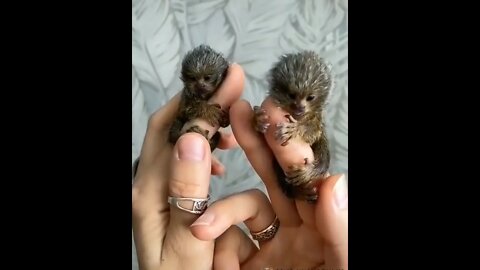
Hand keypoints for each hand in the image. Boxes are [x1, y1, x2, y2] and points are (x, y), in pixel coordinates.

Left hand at [132, 64, 243, 269]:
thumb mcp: (188, 243)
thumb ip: (188, 192)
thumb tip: (192, 137)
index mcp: (149, 192)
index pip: (171, 131)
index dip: (199, 101)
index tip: (227, 80)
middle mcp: (147, 185)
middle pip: (170, 128)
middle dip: (201, 103)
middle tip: (233, 85)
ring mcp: (156, 191)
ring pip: (176, 142)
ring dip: (203, 125)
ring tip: (231, 124)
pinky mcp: (167, 198)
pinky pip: (184, 162)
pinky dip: (203, 150)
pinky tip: (220, 160)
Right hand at [189, 100, 347, 268]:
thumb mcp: (341, 267)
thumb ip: (340, 230)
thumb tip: (334, 181)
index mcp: (323, 227)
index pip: (305, 181)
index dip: (289, 149)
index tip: (274, 115)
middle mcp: (298, 231)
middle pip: (275, 181)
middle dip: (258, 146)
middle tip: (242, 111)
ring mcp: (271, 246)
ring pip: (247, 207)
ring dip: (224, 211)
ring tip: (201, 228)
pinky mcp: (245, 264)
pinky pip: (228, 241)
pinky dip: (216, 241)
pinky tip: (204, 249)